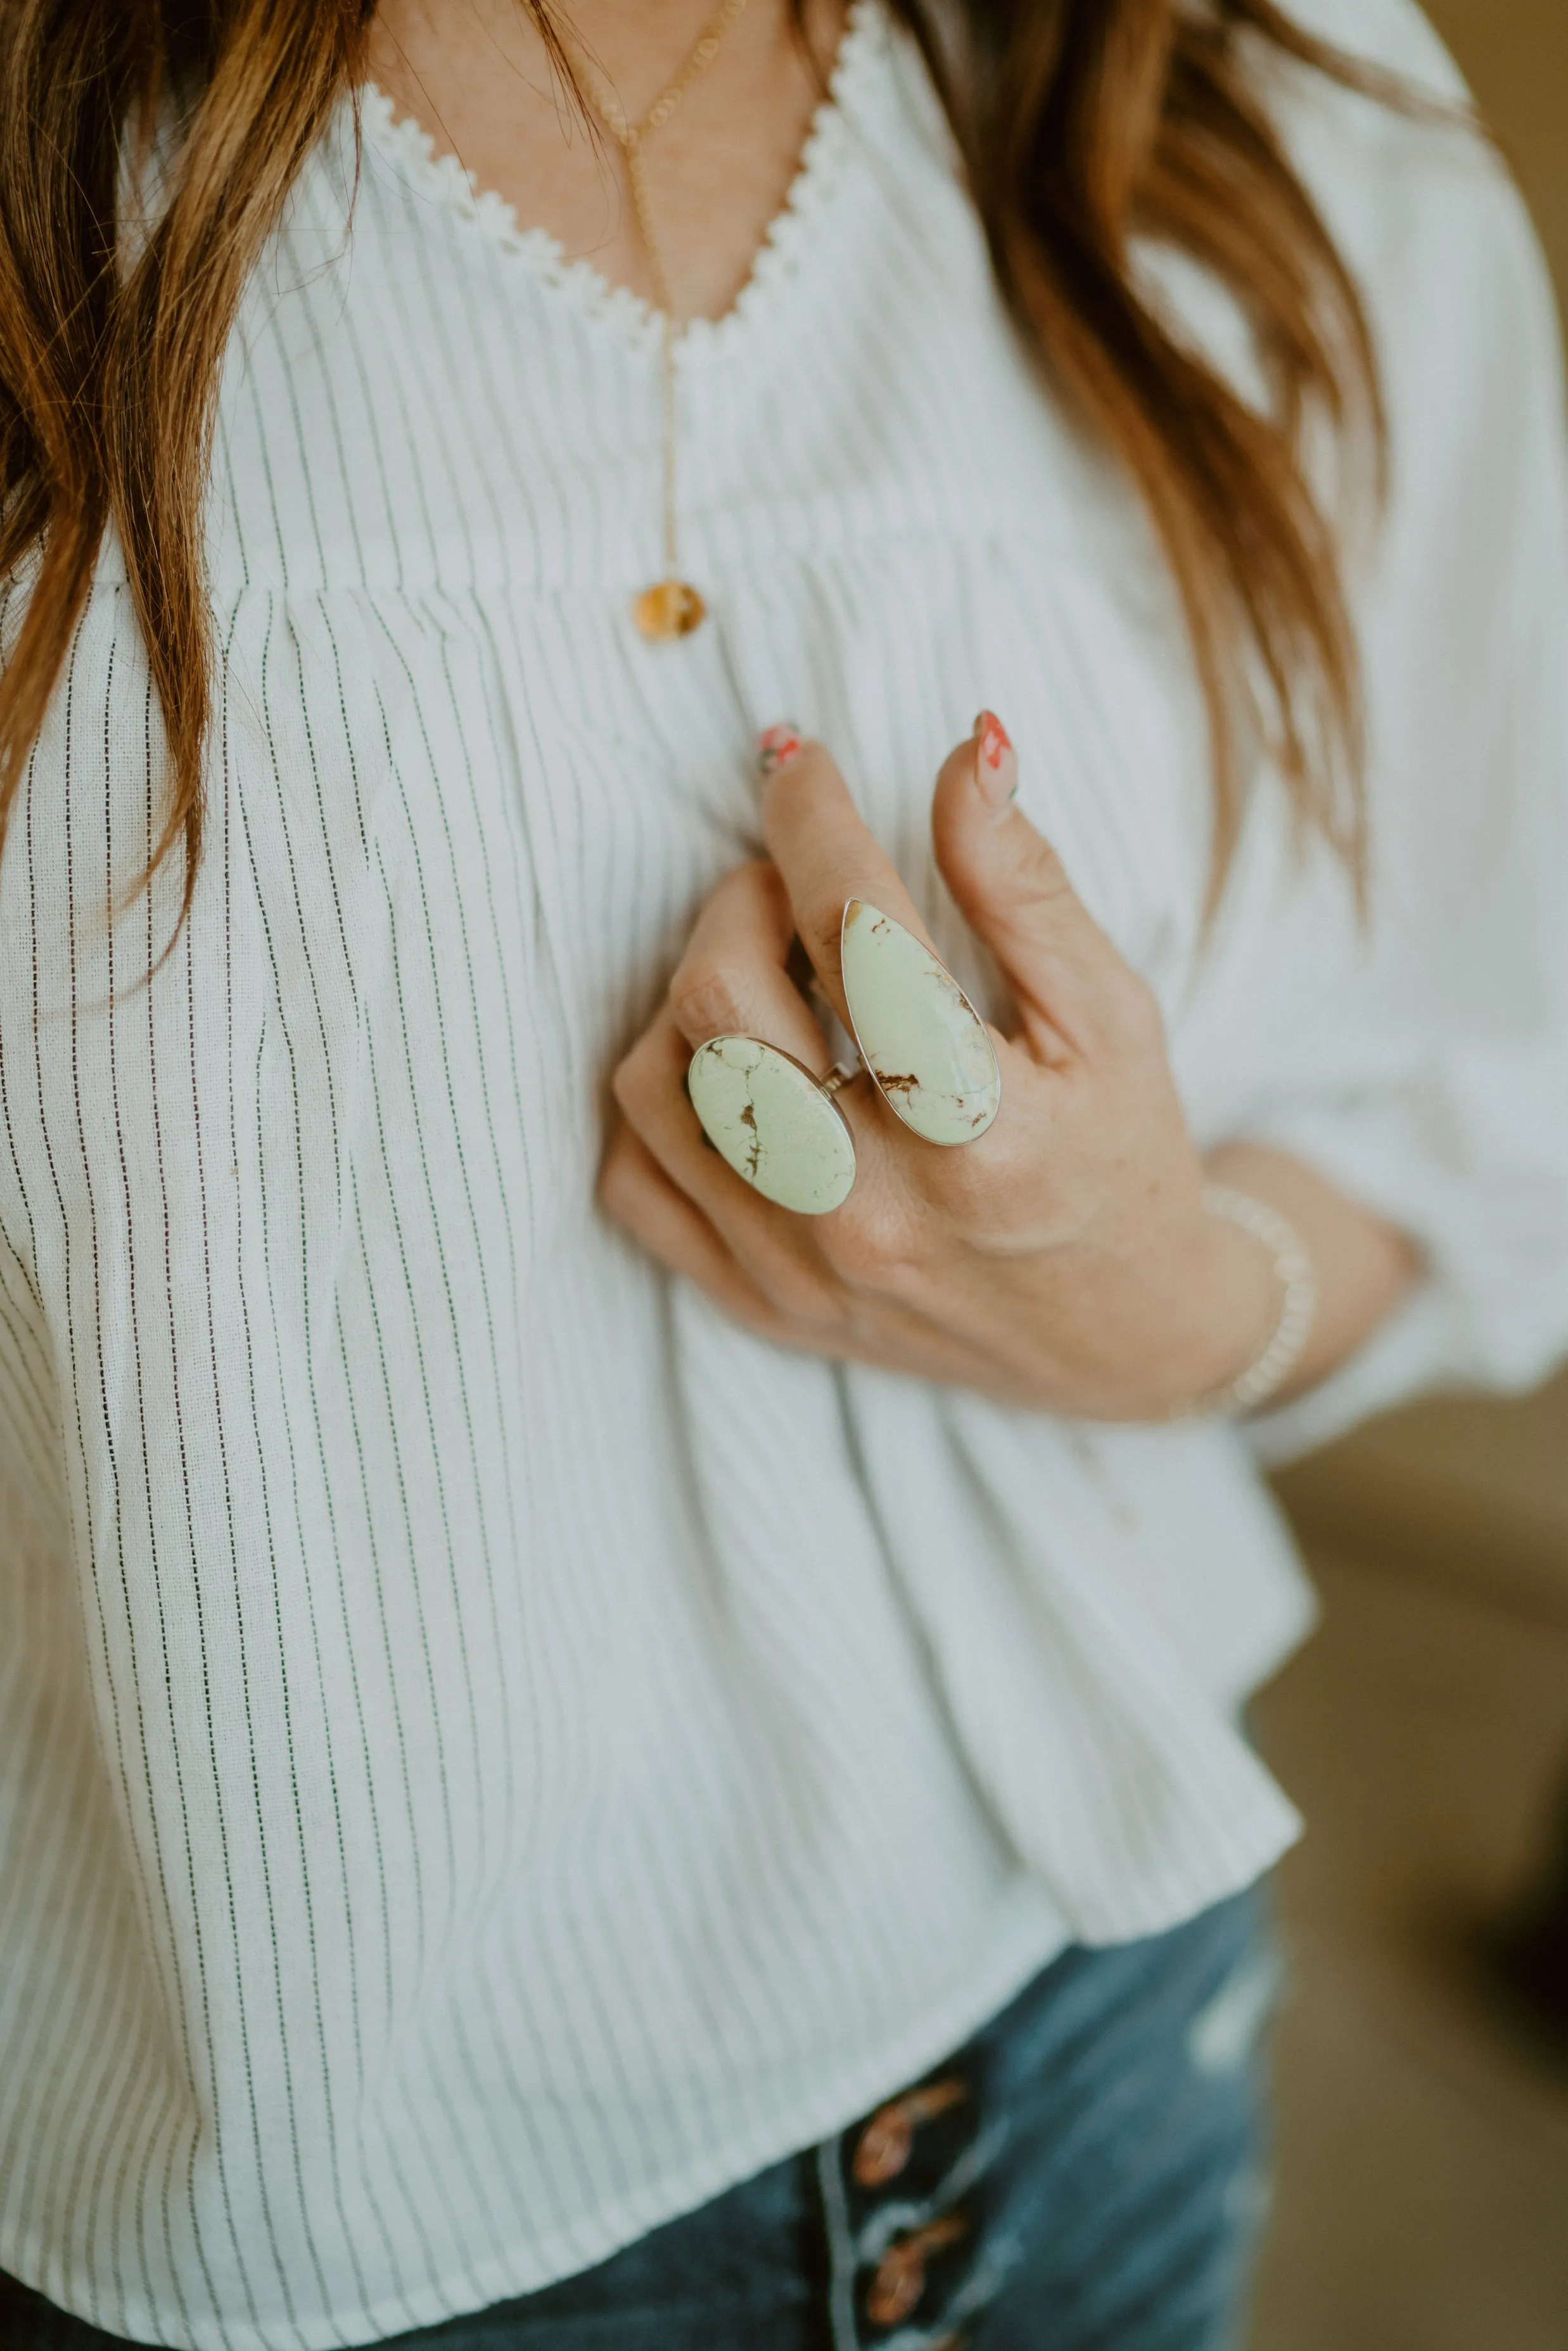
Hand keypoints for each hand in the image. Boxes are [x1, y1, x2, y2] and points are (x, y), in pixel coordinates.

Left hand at [599, 720, 1283, 1419]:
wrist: (1119, 1338)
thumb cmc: (1122, 1155)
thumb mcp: (1113, 1017)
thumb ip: (1029, 887)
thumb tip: (969, 746)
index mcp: (984, 1134)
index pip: (852, 934)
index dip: (812, 819)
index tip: (797, 760)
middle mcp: (877, 1213)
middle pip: (718, 1005)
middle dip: (737, 902)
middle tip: (788, 887)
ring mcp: (801, 1270)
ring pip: (655, 1084)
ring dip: (690, 998)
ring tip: (767, 979)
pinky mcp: (755, 1302)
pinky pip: (635, 1181)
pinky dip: (664, 1102)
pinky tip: (734, 1071)